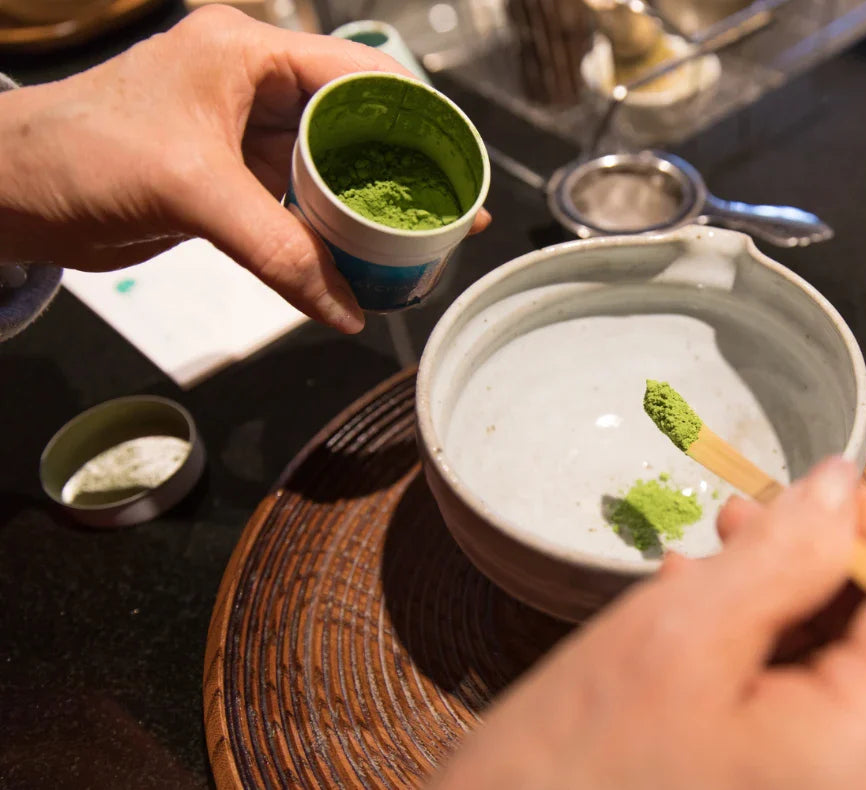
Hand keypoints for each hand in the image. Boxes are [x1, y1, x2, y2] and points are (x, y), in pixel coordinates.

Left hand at [0, 6, 490, 332]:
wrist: (12, 193)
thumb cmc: (77, 153)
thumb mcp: (192, 191)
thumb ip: (276, 248)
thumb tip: (342, 308)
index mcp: (246, 54)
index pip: (356, 75)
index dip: (414, 118)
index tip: (454, 162)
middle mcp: (252, 87)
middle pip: (352, 125)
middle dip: (401, 170)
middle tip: (448, 211)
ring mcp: (242, 136)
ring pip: (327, 170)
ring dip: (366, 208)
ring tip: (417, 240)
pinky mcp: (231, 181)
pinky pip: (296, 206)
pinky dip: (326, 235)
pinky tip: (358, 261)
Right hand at [431, 458, 865, 789]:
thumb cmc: (565, 782)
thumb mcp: (674, 638)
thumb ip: (782, 555)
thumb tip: (841, 490)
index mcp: (865, 760)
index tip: (828, 489)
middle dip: (828, 569)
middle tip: (745, 520)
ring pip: (850, 679)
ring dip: (790, 610)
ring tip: (706, 570)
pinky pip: (812, 722)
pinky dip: (768, 663)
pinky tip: (702, 630)